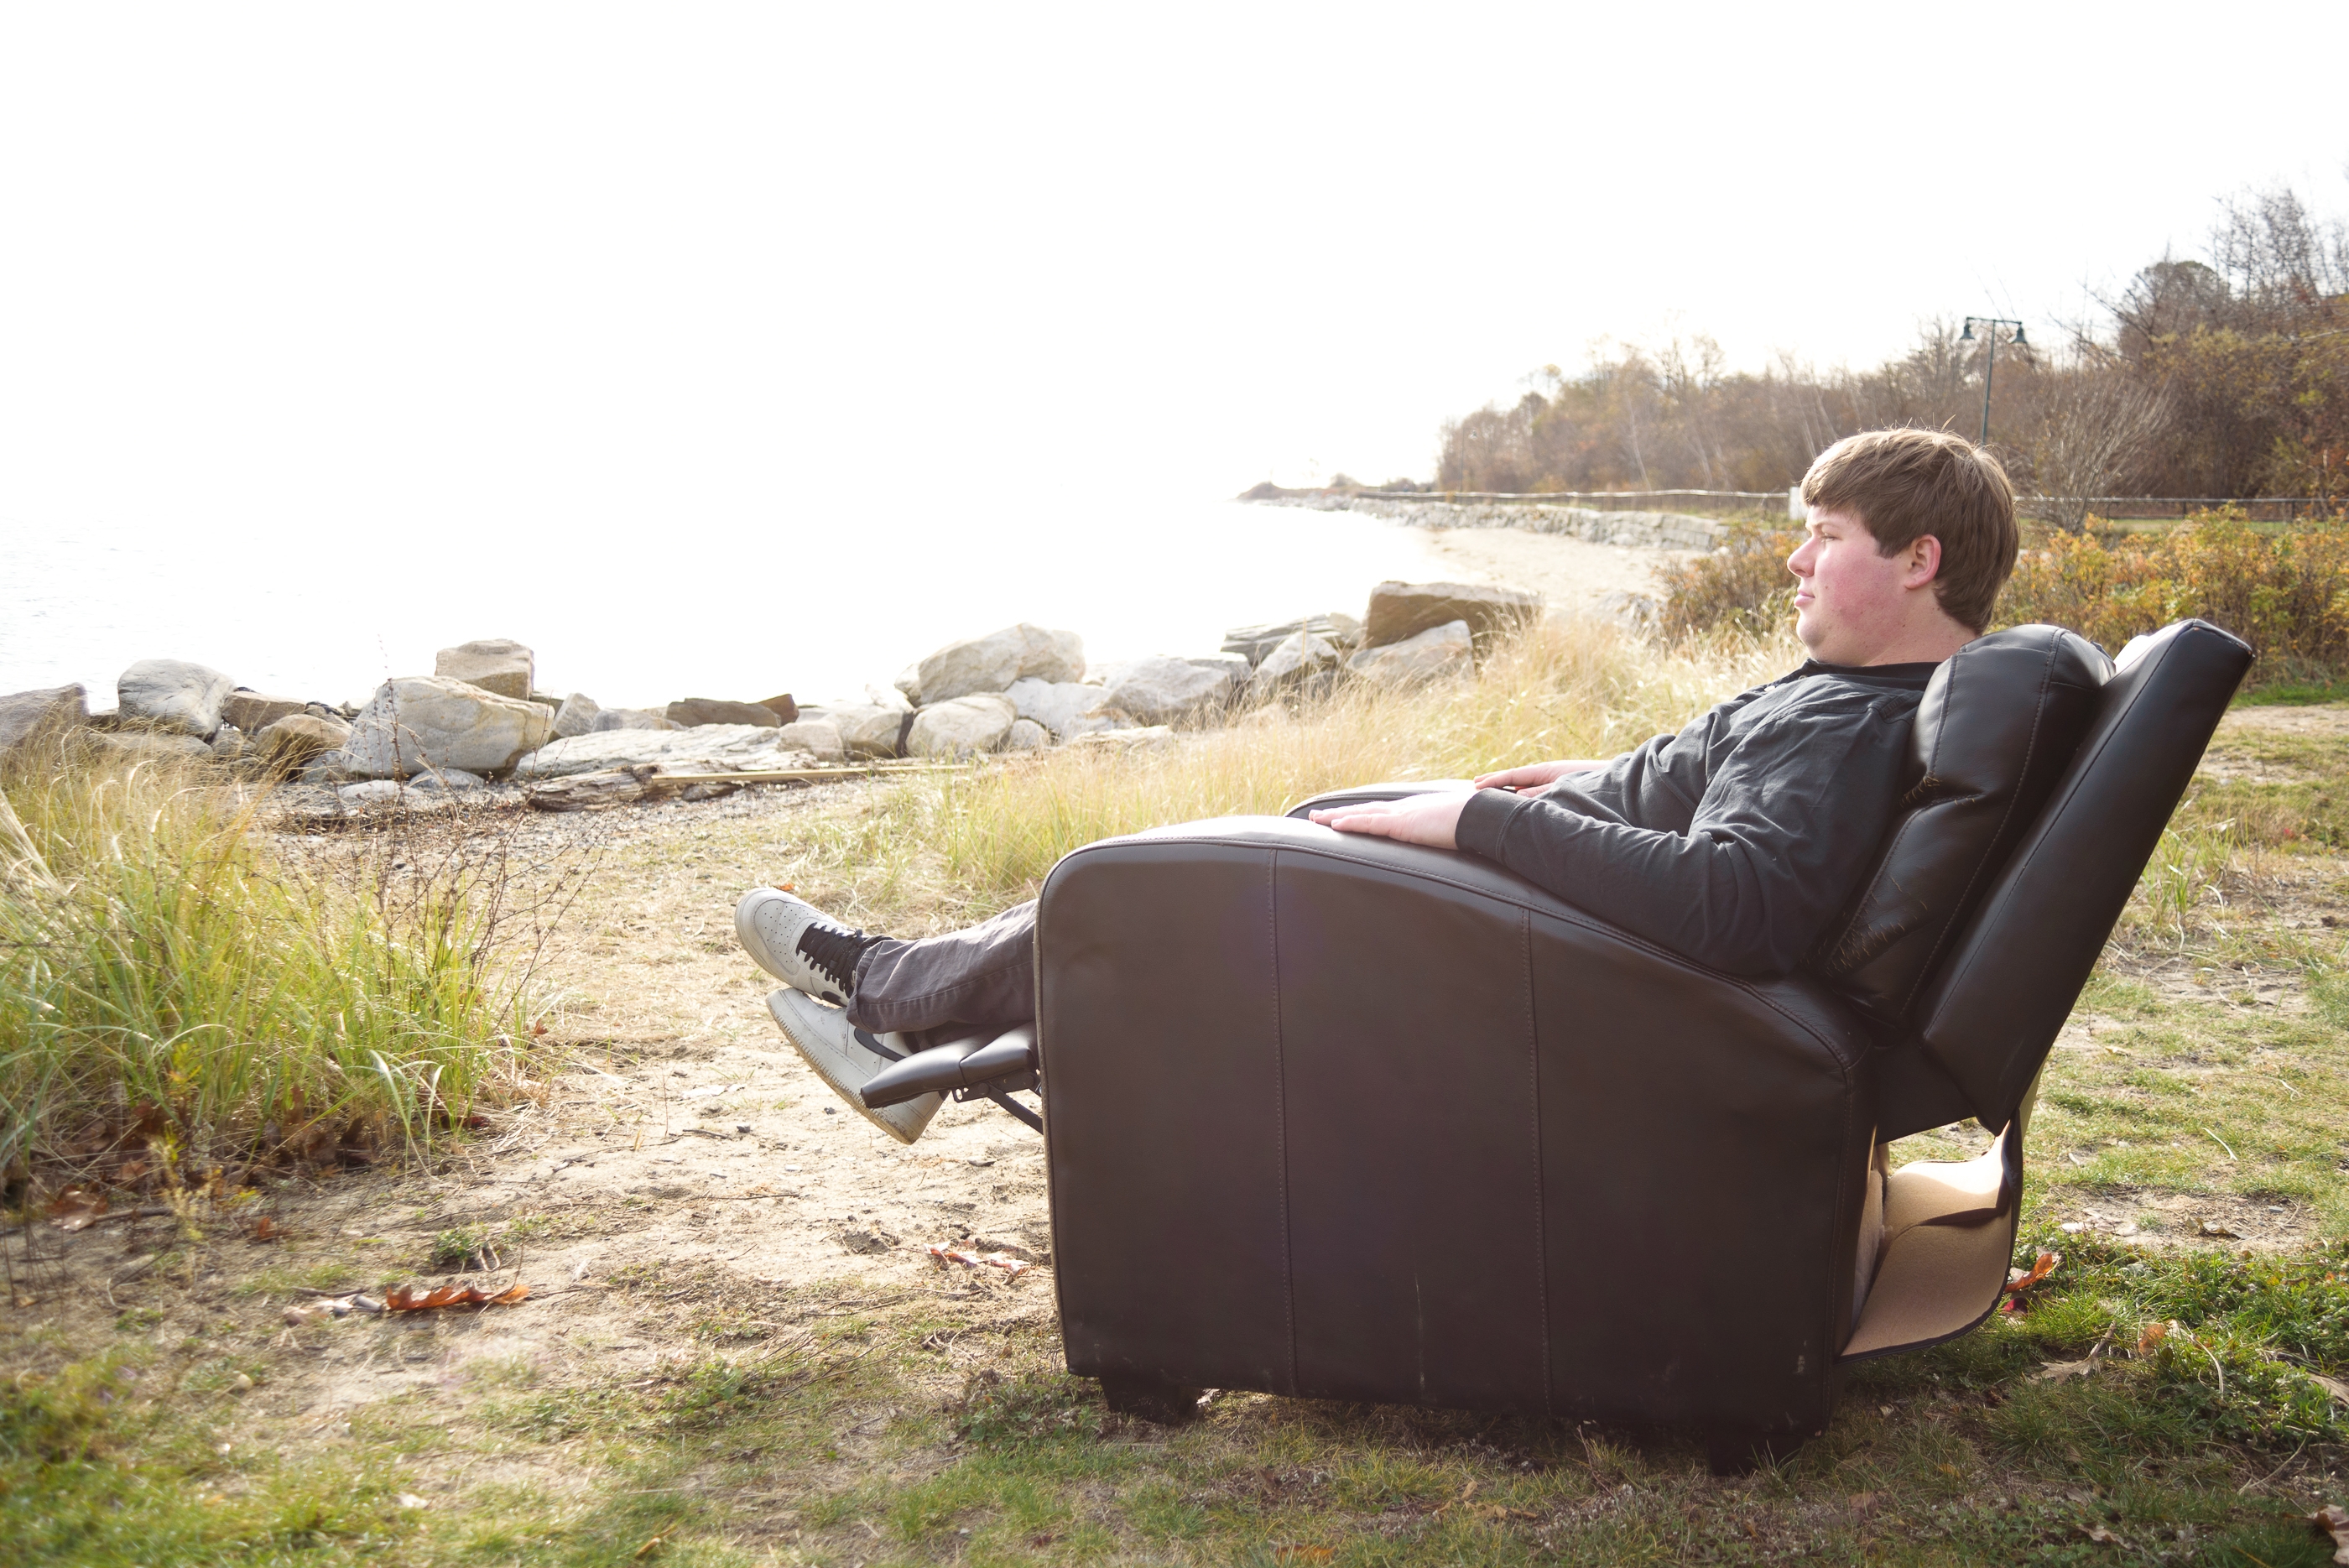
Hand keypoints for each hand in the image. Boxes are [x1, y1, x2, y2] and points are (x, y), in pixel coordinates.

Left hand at [1307, 789, 1469, 849]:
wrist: (1484, 816)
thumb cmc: (1476, 824)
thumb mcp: (1454, 833)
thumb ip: (1445, 837)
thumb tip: (1448, 844)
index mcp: (1416, 813)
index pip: (1382, 813)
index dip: (1361, 814)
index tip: (1346, 817)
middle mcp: (1405, 810)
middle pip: (1365, 811)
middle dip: (1341, 814)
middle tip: (1318, 816)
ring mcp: (1403, 815)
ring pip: (1361, 815)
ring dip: (1337, 817)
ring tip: (1316, 819)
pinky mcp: (1404, 824)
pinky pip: (1372, 823)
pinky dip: (1352, 823)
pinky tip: (1335, 824)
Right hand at [1471, 760, 1605, 790]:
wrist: (1615, 782)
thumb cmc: (1589, 785)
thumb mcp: (1562, 789)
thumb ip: (1539, 793)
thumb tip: (1516, 795)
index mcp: (1544, 771)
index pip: (1513, 775)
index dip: (1494, 781)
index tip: (1476, 786)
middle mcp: (1546, 773)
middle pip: (1515, 777)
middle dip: (1496, 781)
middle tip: (1474, 785)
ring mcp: (1552, 779)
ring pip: (1523, 784)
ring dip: (1506, 787)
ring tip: (1489, 789)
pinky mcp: (1559, 786)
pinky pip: (1533, 789)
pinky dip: (1519, 792)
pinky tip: (1516, 797)